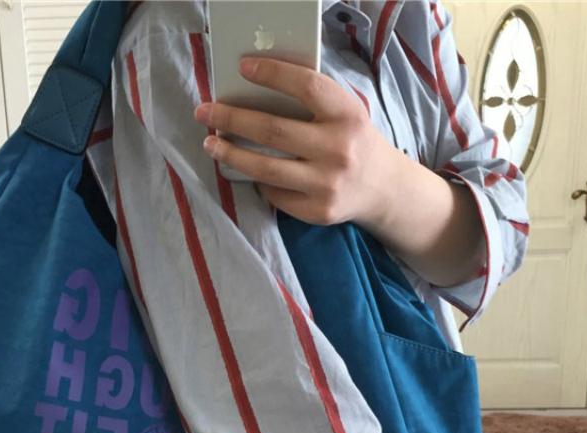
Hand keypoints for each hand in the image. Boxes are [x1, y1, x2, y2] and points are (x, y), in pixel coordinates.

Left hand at [193, 56, 393, 226]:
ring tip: (211, 144)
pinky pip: (274, 193)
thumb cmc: (352, 142)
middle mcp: (338, 150)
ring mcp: (327, 184)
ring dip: (231, 154)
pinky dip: (257, 180)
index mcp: (347, 115)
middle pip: (273, 131)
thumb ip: (312, 103)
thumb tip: (255, 91)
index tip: (243, 68)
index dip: (273, 75)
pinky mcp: (317, 210)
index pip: (306, 87)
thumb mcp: (345, 113)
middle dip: (232, 118)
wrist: (381, 188)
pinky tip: (247, 170)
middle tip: (205, 112)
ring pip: (266, 169)